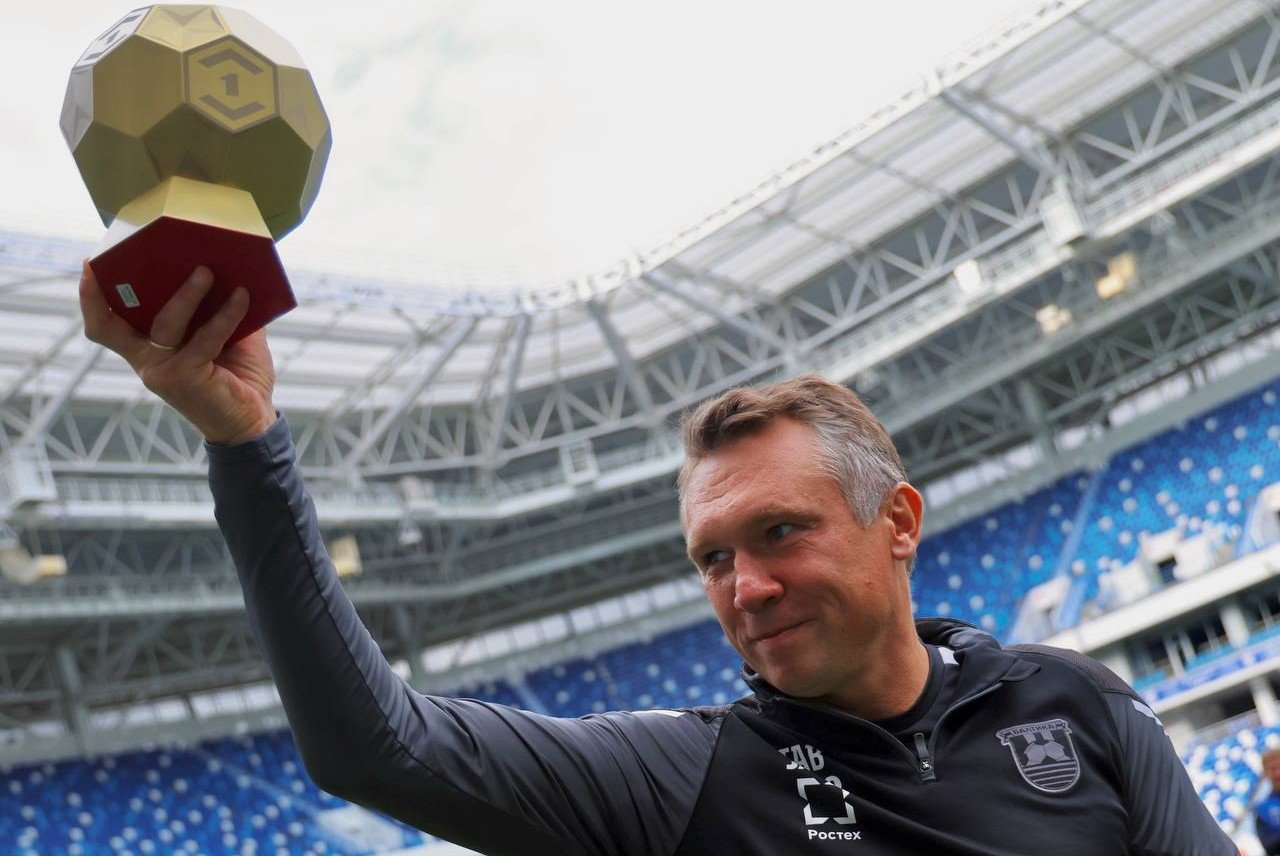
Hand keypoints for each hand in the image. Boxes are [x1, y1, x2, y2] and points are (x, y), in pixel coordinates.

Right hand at [79, 262, 277, 444]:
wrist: (252, 421)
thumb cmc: (237, 378)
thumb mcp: (226, 338)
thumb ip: (218, 310)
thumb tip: (230, 268)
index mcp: (147, 351)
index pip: (106, 326)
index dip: (92, 299)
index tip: (91, 265)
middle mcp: (146, 361)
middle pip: (109, 326)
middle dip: (115, 288)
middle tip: (143, 256)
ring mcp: (161, 371)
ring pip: (166, 322)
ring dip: (187, 293)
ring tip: (207, 271)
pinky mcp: (185, 377)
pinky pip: (205, 337)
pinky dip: (226, 314)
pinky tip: (242, 297)